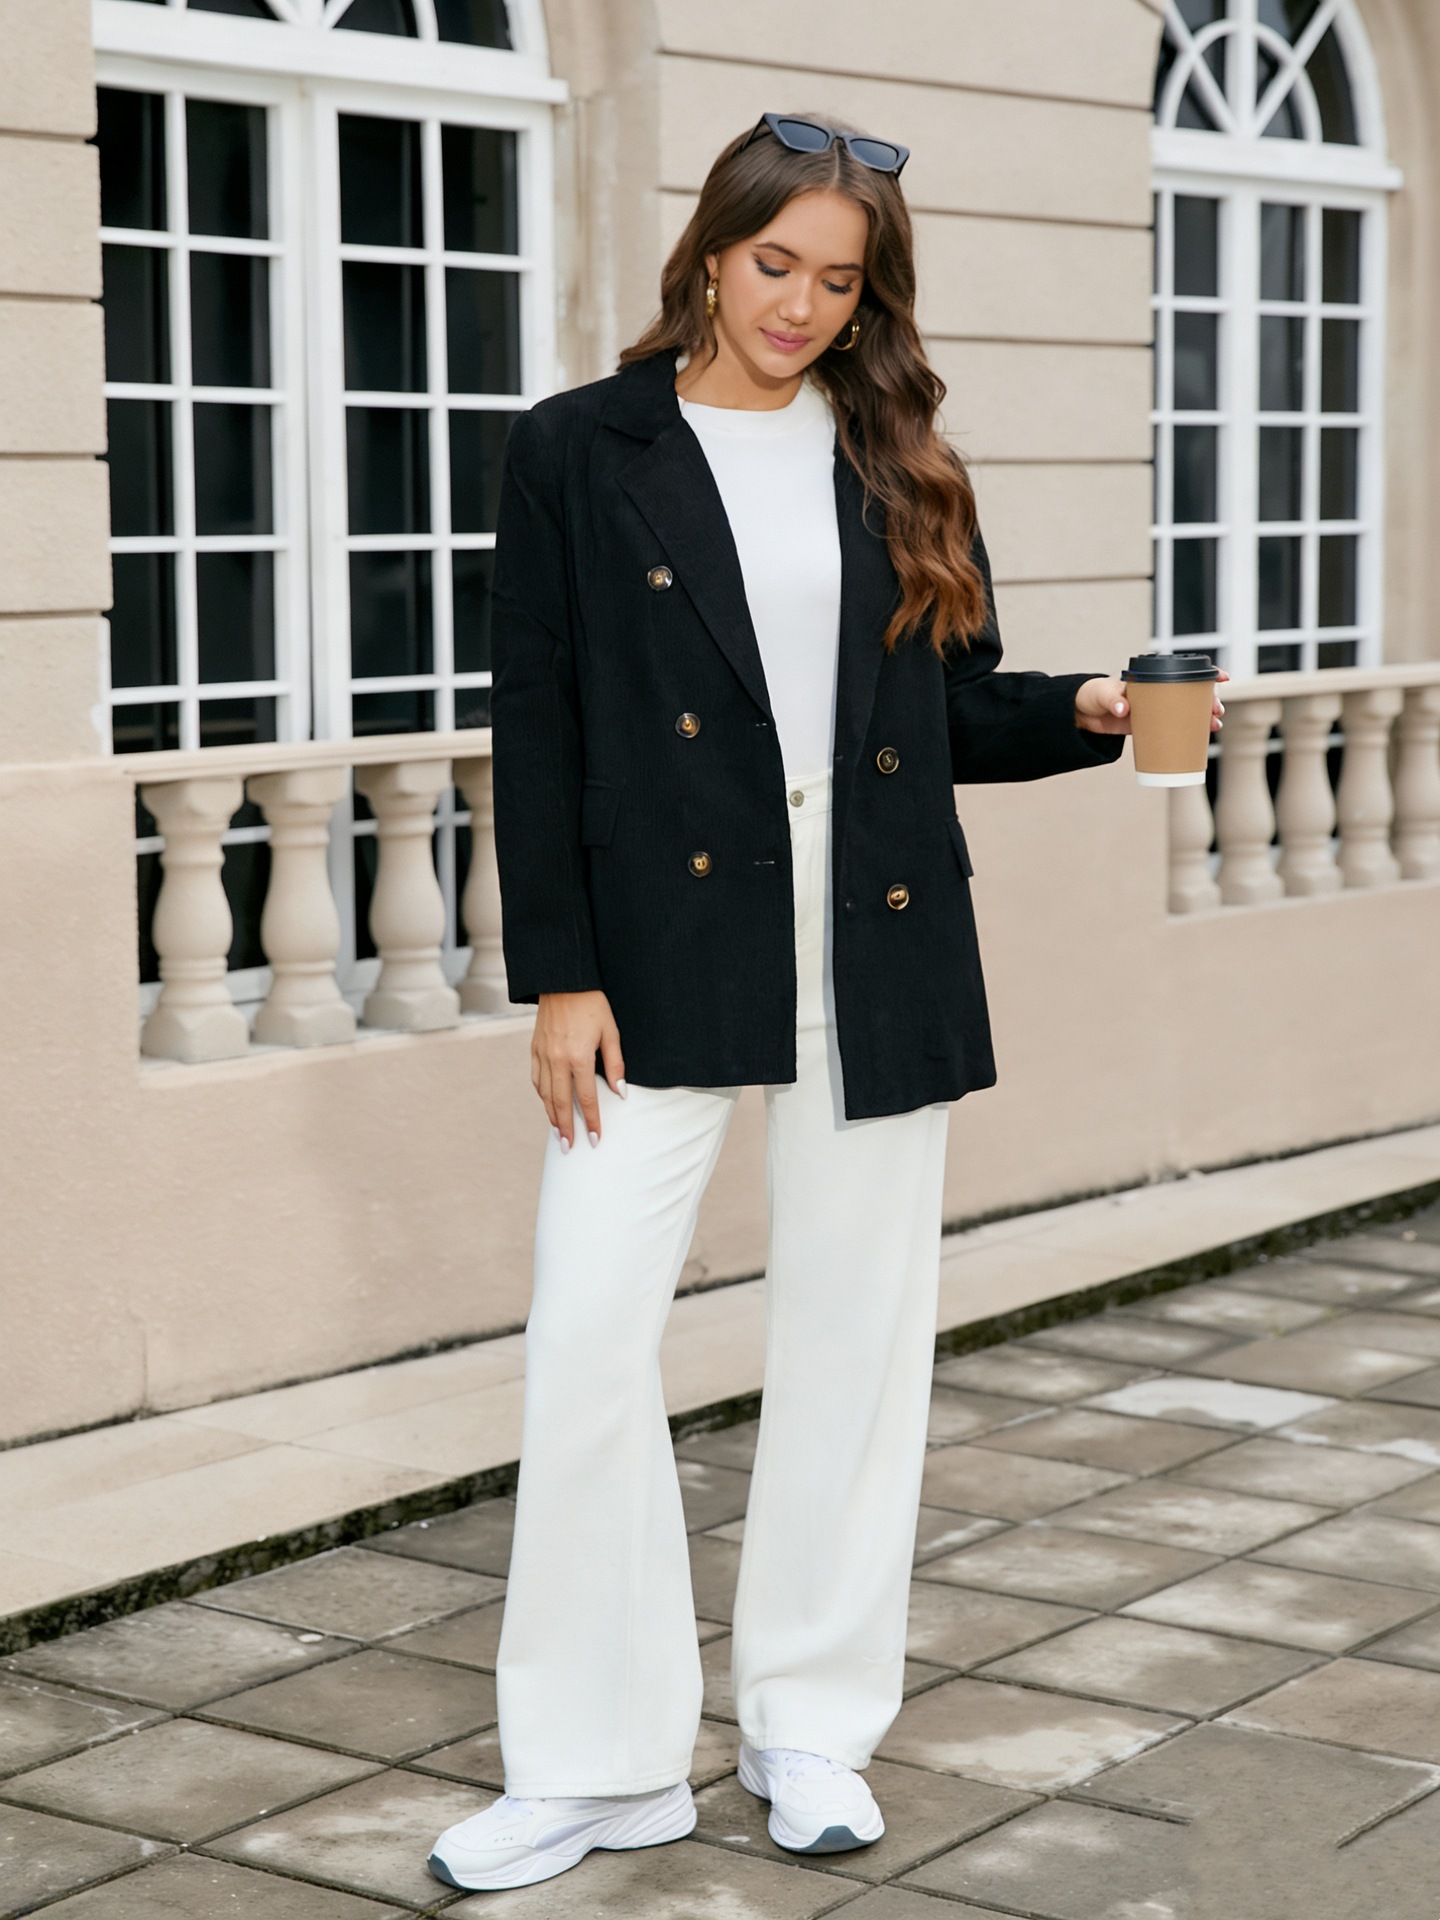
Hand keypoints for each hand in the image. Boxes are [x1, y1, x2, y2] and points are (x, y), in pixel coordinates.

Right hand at [532, 990, 624, 1150]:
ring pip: (544, 1094)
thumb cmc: (592, 1004)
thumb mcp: (611, 1032)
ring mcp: (542, 1055)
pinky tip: (547, 1105)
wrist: (562, 980)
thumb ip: (616, 1065)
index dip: (591, 1121)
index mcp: (579, 1057)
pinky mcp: (534, 1049)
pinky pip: (536, 1079)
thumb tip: (621, 1093)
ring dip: (551, 1116)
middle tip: (570, 1148)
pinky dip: (541, 1096)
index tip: (595, 1139)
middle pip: (560, 1103)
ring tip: (558, 1133)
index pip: (586, 1098)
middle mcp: (557, 1060)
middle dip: (566, 1128)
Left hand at [1074, 671, 1228, 735]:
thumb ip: (1113, 699)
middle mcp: (1157, 691)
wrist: (1080, 713)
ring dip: (1203, 717)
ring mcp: (1154, 708)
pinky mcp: (1148, 725)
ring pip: (1186, 710)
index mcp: (1150, 677)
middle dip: (1209, 700)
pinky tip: (1200, 738)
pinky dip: (1187, 732)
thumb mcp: (1102, 694)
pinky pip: (1173, 727)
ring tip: (1215, 725)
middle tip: (1216, 711)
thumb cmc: (1092, 696)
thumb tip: (1124, 709)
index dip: (1206, 673)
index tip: (1222, 678)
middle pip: (1190, 693)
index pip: (1183, 670)